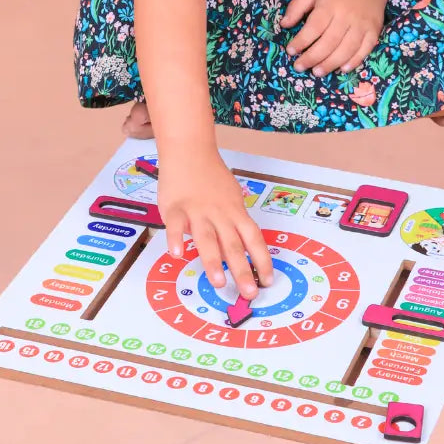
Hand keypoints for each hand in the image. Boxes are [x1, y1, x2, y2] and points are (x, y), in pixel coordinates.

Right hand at [157, 148, 273, 299]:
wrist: (190, 150)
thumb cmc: (211, 176)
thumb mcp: (230, 196)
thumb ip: (232, 221)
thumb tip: (238, 248)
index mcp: (235, 211)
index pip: (253, 238)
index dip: (262, 259)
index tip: (268, 280)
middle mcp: (219, 213)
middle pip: (233, 244)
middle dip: (242, 270)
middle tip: (249, 293)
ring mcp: (197, 210)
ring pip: (207, 238)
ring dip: (213, 261)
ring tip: (218, 282)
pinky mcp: (175, 208)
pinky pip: (176, 225)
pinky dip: (176, 238)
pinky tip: (177, 253)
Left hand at [279, 0, 388, 76]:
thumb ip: (298, 6)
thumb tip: (284, 24)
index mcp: (330, 5)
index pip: (314, 27)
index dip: (301, 41)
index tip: (291, 51)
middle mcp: (346, 16)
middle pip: (329, 42)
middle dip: (313, 57)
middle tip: (300, 67)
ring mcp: (362, 25)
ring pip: (346, 49)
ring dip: (331, 63)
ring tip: (317, 72)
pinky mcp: (374, 31)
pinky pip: (365, 50)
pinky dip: (354, 61)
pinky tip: (342, 69)